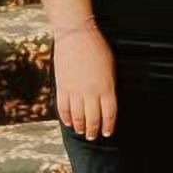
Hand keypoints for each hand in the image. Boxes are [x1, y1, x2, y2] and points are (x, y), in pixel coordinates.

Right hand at [54, 24, 116, 139]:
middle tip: (94, 137)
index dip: (108, 125)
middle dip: (94, 130)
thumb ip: (110, 86)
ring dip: (81, 127)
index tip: (108, 132)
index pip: (110, 114)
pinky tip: (70, 123)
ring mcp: (75, 91)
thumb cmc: (97, 48)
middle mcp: (91, 92)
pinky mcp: (62, 87)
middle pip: (94, 119)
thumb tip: (108, 100)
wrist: (76, 35)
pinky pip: (64, 108)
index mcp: (107, 87)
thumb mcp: (111, 67)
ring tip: (82, 132)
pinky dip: (67, 118)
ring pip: (78, 117)